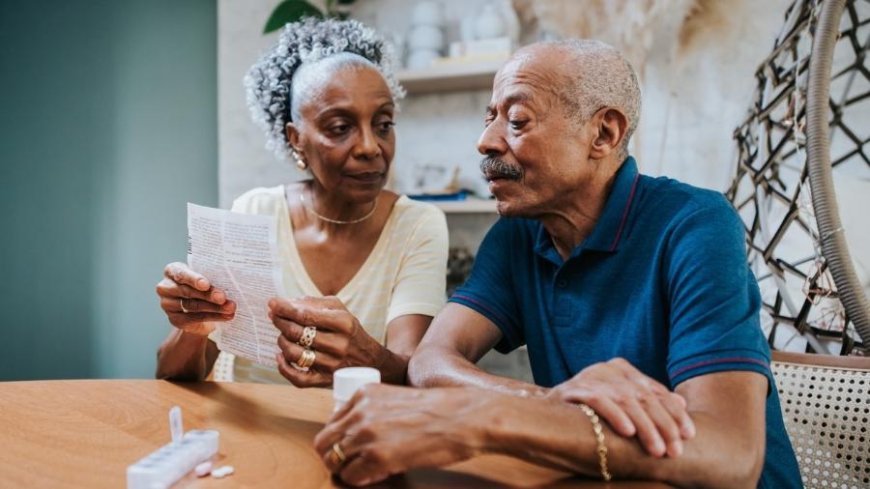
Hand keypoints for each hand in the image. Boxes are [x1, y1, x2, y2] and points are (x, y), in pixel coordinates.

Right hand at [155, 262, 235, 335]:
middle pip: (188, 291)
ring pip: (192, 306)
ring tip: (230, 307)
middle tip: (223, 298)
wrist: (199, 309)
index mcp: (172, 271)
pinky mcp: (175, 319)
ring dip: (214, 307)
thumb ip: (211, 277)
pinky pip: (195, 318)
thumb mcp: (205, 277)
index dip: (194, 279)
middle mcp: (166, 287)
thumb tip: (230, 280)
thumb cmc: (203, 286)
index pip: (180, 273)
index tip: (206, 284)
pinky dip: (213, 317)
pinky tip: (225, 316)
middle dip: (208, 295)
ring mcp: (168, 305)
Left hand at [269, 296, 384, 386]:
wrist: (369, 360)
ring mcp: (332, 365)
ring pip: (294, 354)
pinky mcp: (325, 380)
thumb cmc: (349, 330)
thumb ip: (314, 303)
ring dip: (281, 342)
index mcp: (343, 323)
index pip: (306, 315)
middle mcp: (339, 344)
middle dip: (280, 322)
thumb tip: (286, 303)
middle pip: (297, 333)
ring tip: (282, 335)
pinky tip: (280, 356)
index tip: (272, 303)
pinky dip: (283, 368)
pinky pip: (298, 378)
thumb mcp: (339, 310)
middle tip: (274, 316)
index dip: (285, 309)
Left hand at [314, 384, 486, 485]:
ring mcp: (367, 435)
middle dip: (335, 456)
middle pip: (324, 442)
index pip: (331, 422)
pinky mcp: (378, 457)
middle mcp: (360, 412)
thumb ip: (374, 410)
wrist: (463, 418)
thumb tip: (358, 433)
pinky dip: (361, 481)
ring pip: (334, 461)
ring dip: (348, 470)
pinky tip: (378, 476)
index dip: (339, 439)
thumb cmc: (440, 410)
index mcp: (364, 394)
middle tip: (351, 465)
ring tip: (368, 471)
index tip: (351, 448)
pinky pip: (351, 477)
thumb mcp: (397, 398)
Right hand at [547, 358, 694, 457]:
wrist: (544, 411)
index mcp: (623, 369)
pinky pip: (599, 402)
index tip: (688, 435)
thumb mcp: (622, 404)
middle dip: (663, 426)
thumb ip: (649, 400)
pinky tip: (628, 432)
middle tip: (675, 450)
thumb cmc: (589, 411)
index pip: (656, 392)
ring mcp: (590, 377)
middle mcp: (608, 369)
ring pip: (626, 402)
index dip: (675, 414)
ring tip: (656, 449)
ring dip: (645, 427)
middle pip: (644, 398)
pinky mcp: (573, 389)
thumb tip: (682, 402)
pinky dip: (616, 416)